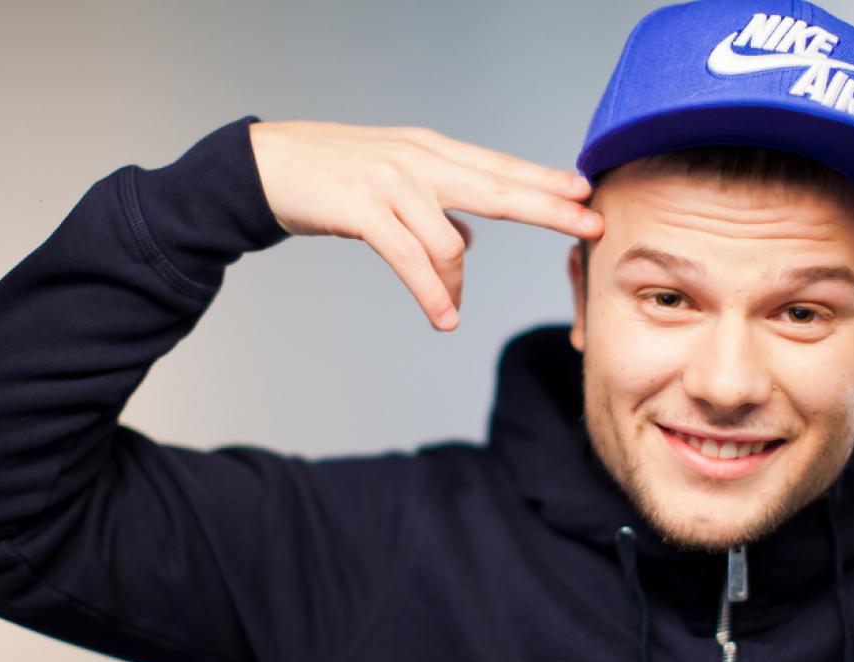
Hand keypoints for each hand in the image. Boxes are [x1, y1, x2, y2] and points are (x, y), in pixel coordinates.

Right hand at [248, 120, 602, 330]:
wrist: (264, 166)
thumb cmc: (332, 177)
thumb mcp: (393, 183)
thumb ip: (435, 208)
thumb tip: (469, 243)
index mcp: (431, 151)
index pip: (500, 168)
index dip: (545, 181)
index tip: (586, 193)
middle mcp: (419, 160)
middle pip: (498, 188)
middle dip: (548, 208)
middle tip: (590, 227)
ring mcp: (392, 182)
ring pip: (449, 241)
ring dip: (455, 285)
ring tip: (450, 309)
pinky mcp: (363, 208)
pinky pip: (410, 259)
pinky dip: (431, 293)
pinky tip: (443, 317)